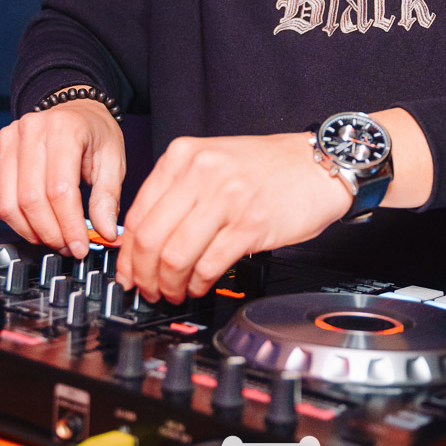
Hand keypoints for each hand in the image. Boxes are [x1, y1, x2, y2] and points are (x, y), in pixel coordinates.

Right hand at [0, 99, 125, 257]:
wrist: (75, 110)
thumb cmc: (93, 133)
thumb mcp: (113, 160)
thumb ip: (107, 197)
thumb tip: (105, 232)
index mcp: (65, 129)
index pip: (60, 190)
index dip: (68, 225)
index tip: (80, 245)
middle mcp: (31, 129)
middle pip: (30, 199)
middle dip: (50, 233)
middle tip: (67, 246)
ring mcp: (7, 138)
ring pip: (7, 203)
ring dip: (28, 230)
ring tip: (50, 237)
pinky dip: (10, 219)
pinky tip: (31, 223)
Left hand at [116, 132, 351, 301]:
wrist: (319, 163)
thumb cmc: (269, 167)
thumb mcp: (213, 160)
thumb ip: (178, 190)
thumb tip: (144, 237)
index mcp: (184, 155)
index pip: (138, 212)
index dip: (126, 253)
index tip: (128, 271)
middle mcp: (201, 171)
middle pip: (150, 237)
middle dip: (142, 274)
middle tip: (146, 289)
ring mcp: (226, 197)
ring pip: (174, 254)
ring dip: (168, 284)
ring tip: (172, 291)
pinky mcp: (250, 223)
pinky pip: (209, 264)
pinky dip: (198, 283)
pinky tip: (199, 285)